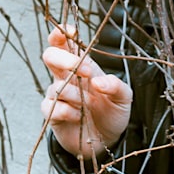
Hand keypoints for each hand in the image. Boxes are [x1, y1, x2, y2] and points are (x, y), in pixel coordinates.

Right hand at [41, 26, 132, 158]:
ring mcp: (57, 95)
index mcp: (83, 65)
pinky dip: (67, 111)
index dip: (62, 33)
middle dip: (65, 60)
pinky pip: (50, 107)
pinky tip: (78, 116)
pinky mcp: (52, 114)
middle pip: (50, 55)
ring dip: (76, 95)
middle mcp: (66, 76)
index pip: (64, 42)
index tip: (70, 32)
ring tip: (89, 104)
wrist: (107, 140)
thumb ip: (116, 85)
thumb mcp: (124, 97)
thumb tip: (98, 81)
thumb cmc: (113, 112)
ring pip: (56, 86)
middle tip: (86, 72)